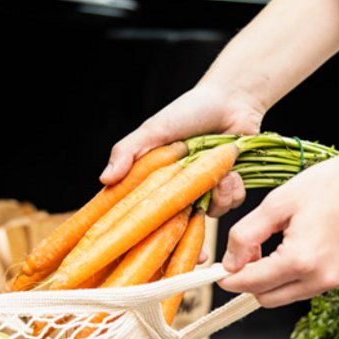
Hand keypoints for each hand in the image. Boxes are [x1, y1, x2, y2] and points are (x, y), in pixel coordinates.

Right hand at [103, 82, 259, 216]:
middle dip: (188, 224)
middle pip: (178, 223)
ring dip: (218, 195)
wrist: (230, 100)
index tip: (153, 237)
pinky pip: (231, 203)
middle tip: (197, 218)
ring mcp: (203, 190)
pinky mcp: (227, 188)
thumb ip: (128, 151)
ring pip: (208, 214)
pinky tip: (232, 170)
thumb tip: (104, 179)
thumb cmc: (188, 111)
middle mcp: (177, 190)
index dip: (144, 228)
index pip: (142, 211)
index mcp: (154, 179)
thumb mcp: (154, 129)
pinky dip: (233, 189)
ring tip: (220, 172)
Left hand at [219, 155, 338, 306]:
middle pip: (267, 299)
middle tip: (245, 254)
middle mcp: (320, 279)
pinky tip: (291, 250)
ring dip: (270, 280)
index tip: (218, 272)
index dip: (230, 279)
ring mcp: (335, 281)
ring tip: (270, 247)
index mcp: (300, 261)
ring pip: (286, 296)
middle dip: (249, 281)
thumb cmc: (328, 185)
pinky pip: (306, 287)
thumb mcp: (276, 204)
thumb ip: (246, 235)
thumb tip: (230, 262)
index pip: (252, 284)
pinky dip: (291, 277)